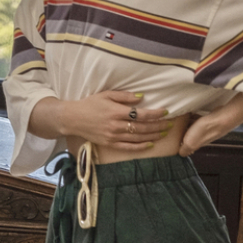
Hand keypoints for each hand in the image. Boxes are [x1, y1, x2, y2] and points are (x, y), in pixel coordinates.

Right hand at [40, 90, 171, 153]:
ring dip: (153, 136)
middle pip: (143, 127)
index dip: (155, 114)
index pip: (141, 114)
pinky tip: (150, 144)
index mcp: (116, 111)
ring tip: (164, 133)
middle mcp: (116, 125)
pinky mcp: (110, 144)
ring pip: (138, 137)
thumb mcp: (106, 95)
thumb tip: (142, 97)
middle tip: (170, 124)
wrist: (73, 118)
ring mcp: (113, 136)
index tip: (165, 111)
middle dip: (158, 125)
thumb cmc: (90, 104)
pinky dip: (140, 147)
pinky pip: (128, 147)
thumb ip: (124, 96)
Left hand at [177, 93, 242, 156]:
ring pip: (192, 128)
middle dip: (181, 132)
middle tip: (174, 127)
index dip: (178, 145)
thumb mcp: (190, 143)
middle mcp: (199, 138)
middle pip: (187, 137)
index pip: (185, 147)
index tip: (171, 139)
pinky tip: (190, 114)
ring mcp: (204, 130)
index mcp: (194, 145)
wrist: (221, 119)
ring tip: (181, 119)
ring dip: (186, 124)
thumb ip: (184, 150)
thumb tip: (181, 154)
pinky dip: (193, 117)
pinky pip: (197, 120)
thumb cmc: (205, 130)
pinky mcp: (208, 121)